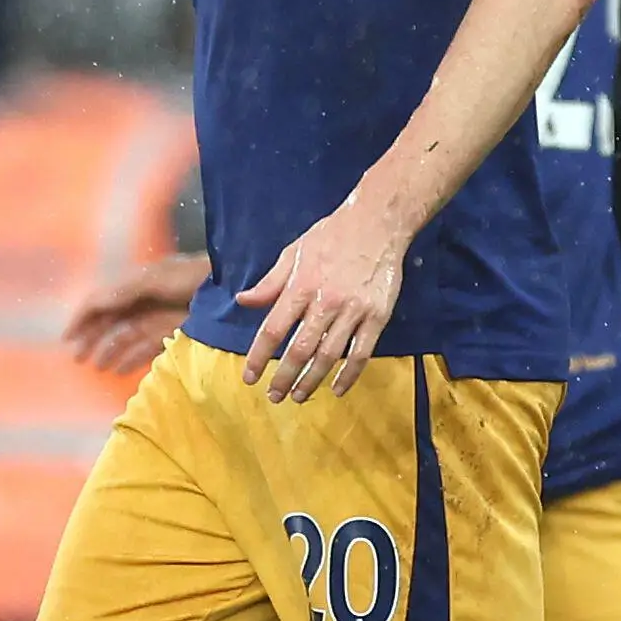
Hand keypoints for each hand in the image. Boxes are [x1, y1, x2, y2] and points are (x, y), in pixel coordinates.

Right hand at [63, 253, 208, 375]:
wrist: (234, 286)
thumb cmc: (197, 276)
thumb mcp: (157, 278)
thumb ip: (125, 290)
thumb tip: (95, 303)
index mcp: (136, 283)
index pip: (101, 301)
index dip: (82, 318)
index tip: (67, 338)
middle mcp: (144, 300)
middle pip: (110, 321)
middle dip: (92, 338)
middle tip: (77, 358)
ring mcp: (159, 317)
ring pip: (125, 336)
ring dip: (109, 350)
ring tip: (96, 367)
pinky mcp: (175, 332)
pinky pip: (146, 347)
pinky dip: (131, 358)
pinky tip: (119, 370)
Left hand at [236, 203, 406, 401]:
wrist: (376, 224)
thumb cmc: (330, 236)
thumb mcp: (293, 253)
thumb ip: (269, 282)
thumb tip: (243, 301)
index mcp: (300, 286)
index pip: (273, 329)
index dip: (259, 357)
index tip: (249, 377)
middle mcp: (325, 302)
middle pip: (300, 349)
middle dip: (283, 377)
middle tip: (273, 396)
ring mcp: (354, 311)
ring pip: (329, 356)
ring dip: (311, 381)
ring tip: (298, 397)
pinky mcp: (378, 316)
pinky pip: (362, 353)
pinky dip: (349, 375)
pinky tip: (337, 389)